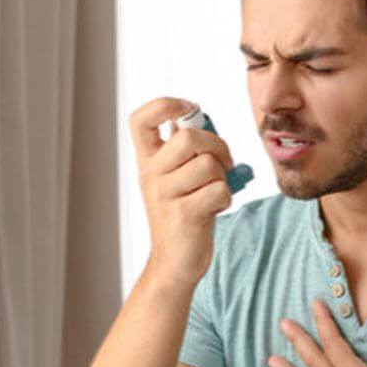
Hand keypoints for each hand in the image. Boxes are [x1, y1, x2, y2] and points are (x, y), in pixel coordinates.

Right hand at [128, 97, 235, 285]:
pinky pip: (219, 190)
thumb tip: (196, 115)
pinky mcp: (183, 214)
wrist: (175, 262)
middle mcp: (150, 175)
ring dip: (223, 176)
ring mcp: (165, 195)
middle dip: (217, 145)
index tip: (188, 108)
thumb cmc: (183, 213)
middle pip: (188, 137)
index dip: (164, 104)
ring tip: (214, 191)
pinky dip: (226, 198)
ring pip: (209, 164)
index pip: (140, 119)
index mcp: (148, 161)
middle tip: (223, 162)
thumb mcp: (177, 177)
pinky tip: (215, 209)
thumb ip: (184, 149)